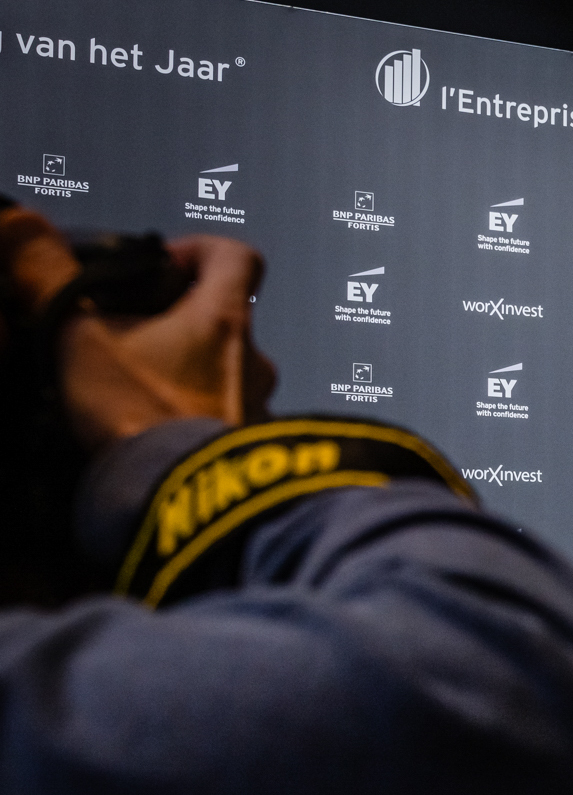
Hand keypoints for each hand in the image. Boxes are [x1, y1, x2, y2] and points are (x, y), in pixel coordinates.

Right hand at [2, 210, 275, 448]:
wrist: (182, 498)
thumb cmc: (141, 414)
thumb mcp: (80, 336)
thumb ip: (50, 277)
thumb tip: (22, 228)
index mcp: (225, 318)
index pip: (236, 256)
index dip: (201, 249)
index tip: (164, 263)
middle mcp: (254, 361)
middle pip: (228, 322)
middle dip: (185, 325)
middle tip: (137, 338)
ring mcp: (260, 408)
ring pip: (229, 376)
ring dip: (193, 376)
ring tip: (144, 391)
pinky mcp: (253, 453)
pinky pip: (229, 424)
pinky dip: (201, 422)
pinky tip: (163, 436)